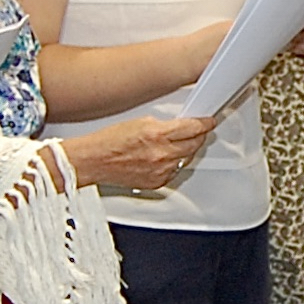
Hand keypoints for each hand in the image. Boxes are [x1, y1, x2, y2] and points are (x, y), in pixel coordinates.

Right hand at [65, 115, 215, 190]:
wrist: (93, 161)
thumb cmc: (109, 141)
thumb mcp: (139, 122)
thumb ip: (164, 125)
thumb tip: (181, 125)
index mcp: (157, 135)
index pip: (193, 128)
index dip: (205, 123)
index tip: (209, 121)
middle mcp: (161, 154)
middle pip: (194, 144)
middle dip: (198, 136)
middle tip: (196, 131)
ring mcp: (160, 171)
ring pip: (186, 159)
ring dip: (185, 150)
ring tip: (173, 144)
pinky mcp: (157, 183)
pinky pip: (174, 171)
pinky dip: (172, 164)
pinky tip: (162, 158)